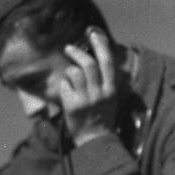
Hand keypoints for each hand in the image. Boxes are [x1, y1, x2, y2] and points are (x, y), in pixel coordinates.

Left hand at [60, 28, 119, 145]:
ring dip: (69, 71)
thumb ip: (105, 82)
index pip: (107, 62)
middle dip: (77, 53)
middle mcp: (100, 92)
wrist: (96, 141)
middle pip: (89, 64)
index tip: (92, 33)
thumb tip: (95, 61)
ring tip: (69, 77)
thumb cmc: (102, 118)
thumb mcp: (110, 99)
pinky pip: (64, 86)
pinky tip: (67, 94)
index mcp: (111, 89)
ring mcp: (86, 99)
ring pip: (74, 73)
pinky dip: (64, 86)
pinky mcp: (73, 105)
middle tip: (68, 49)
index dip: (100, 45)